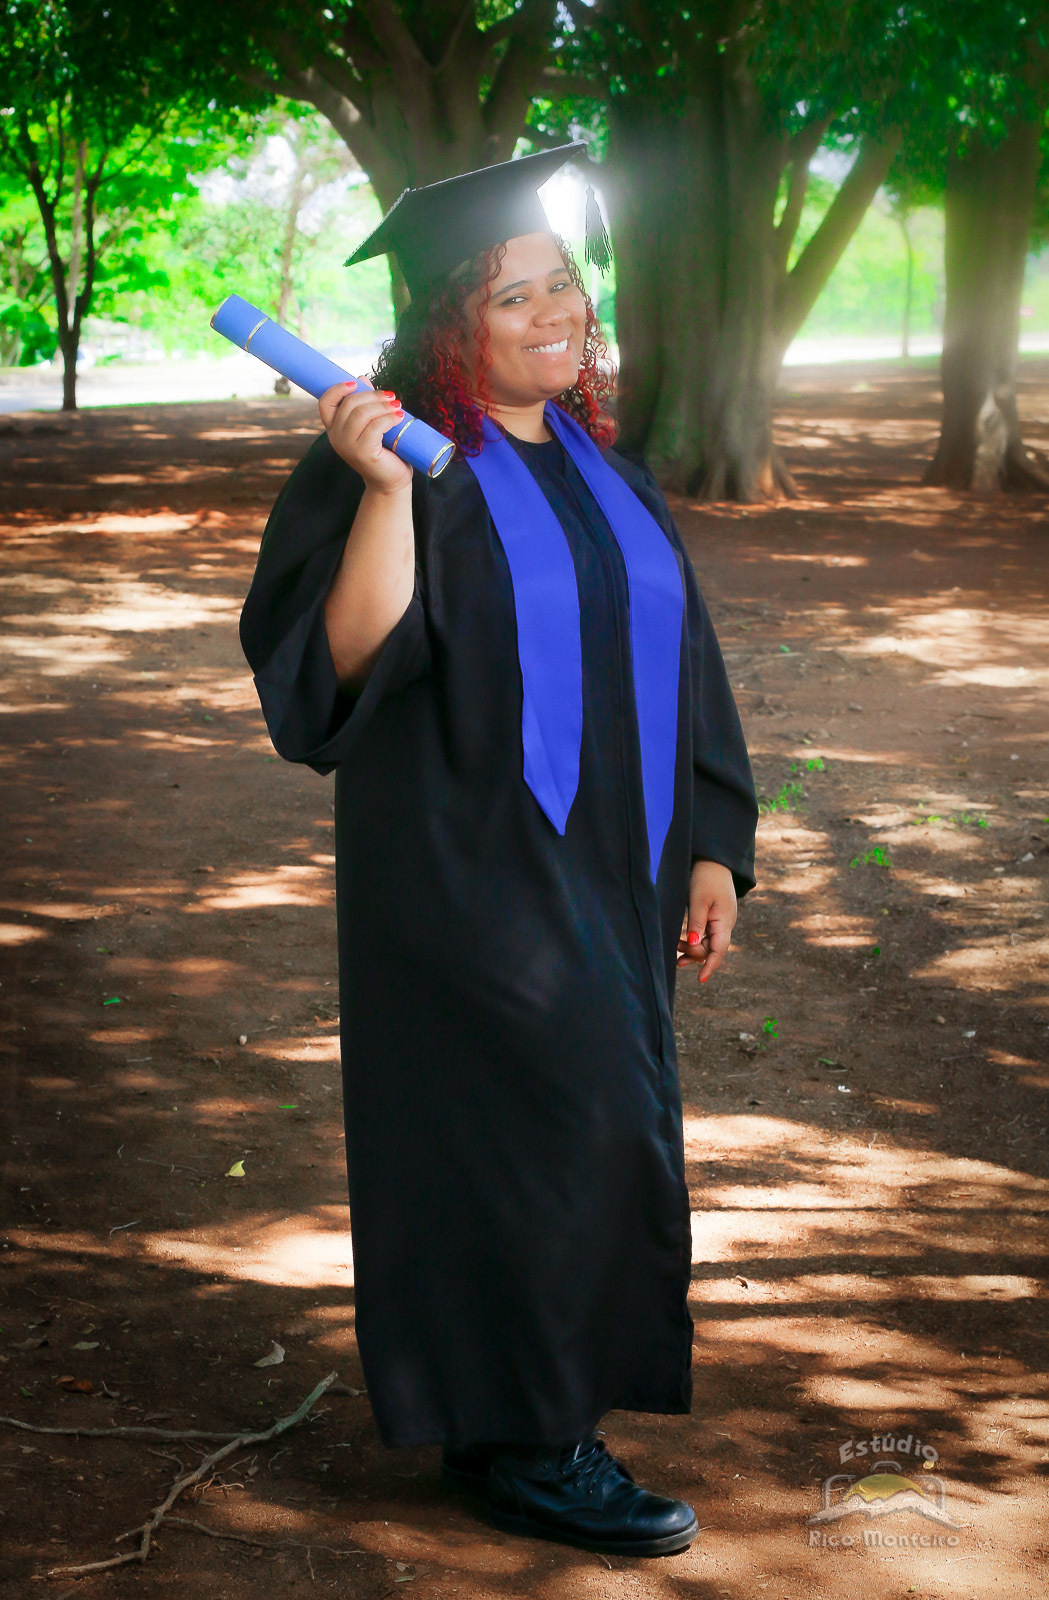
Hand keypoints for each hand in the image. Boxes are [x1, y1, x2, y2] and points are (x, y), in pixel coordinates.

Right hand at [318, 378, 412, 494]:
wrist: (390, 481)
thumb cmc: (383, 451)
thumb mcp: (371, 424)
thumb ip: (365, 404)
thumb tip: (362, 378)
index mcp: (334, 428)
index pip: (325, 402)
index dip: (338, 388)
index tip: (356, 383)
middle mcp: (336, 437)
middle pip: (349, 404)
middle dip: (372, 395)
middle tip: (391, 396)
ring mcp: (348, 446)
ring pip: (362, 414)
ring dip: (382, 406)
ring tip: (398, 406)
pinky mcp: (363, 453)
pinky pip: (375, 427)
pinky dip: (389, 418)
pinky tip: (400, 417)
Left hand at [677, 859, 736, 982]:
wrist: (713, 860)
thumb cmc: (705, 877)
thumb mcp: (698, 900)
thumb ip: (696, 923)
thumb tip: (694, 944)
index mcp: (724, 921)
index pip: (719, 950)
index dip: (710, 966)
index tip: (700, 980)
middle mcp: (725, 924)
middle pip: (712, 949)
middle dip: (695, 954)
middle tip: (675, 952)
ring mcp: (720, 920)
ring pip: (708, 943)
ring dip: (693, 947)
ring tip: (676, 948)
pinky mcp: (714, 916)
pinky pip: (706, 934)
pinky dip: (695, 939)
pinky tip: (682, 943)